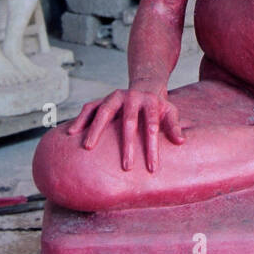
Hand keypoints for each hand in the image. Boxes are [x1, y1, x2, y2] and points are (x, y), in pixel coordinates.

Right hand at [67, 82, 185, 171]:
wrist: (145, 85)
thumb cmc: (158, 105)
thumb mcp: (170, 111)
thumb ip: (174, 125)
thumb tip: (181, 141)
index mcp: (150, 101)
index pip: (152, 126)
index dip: (152, 148)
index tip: (152, 167)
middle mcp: (131, 97)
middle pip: (128, 122)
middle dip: (127, 145)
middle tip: (125, 166)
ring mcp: (115, 97)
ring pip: (104, 112)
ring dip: (96, 130)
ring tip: (88, 147)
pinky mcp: (103, 99)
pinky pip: (89, 108)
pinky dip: (80, 119)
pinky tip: (72, 133)